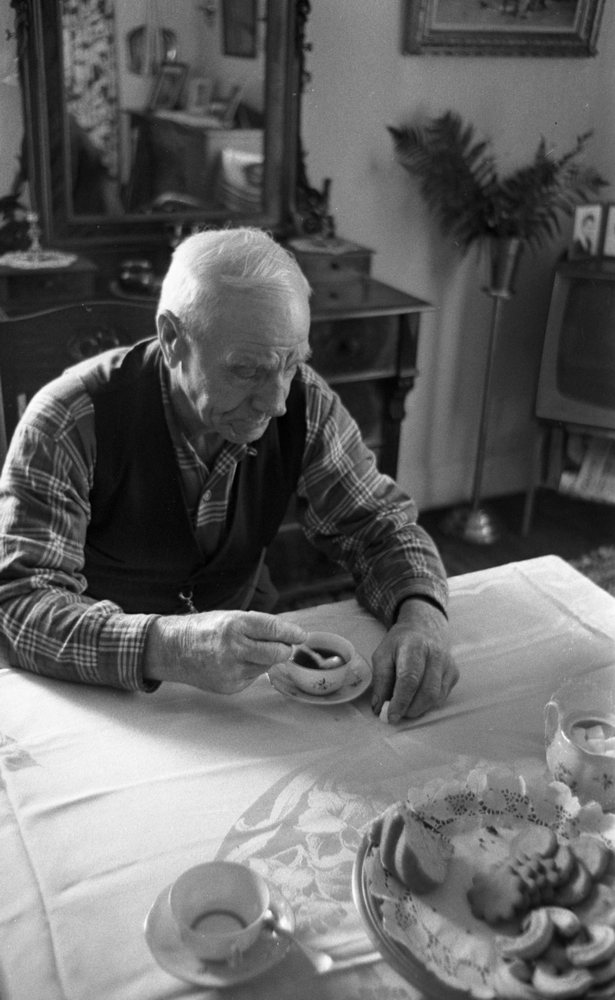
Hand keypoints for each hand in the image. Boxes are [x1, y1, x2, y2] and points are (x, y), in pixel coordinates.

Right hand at [144, 610, 306, 693]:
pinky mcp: (230, 686)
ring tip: (246, 651)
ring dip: (265, 659)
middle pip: (278, 653)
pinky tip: (234, 663)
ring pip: (266, 666)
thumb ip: (258, 626)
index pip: (273, 629)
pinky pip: (252, 678)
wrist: (173, 649)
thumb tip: (288, 635)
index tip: (301, 634)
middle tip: (284, 645)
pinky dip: (250, 670)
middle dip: (285, 649)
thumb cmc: (204, 629)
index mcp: (235, 625)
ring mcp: (232, 670)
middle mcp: (235, 648)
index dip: (292, 632)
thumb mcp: (231, 617)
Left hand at [370, 599, 457, 721]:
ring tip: (404, 705)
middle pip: (427, 692)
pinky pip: (441, 697)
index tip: (390, 716)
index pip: (410, 678)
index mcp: (414, 646)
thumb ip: (381, 680)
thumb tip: (379, 707)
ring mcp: (448, 665)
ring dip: (418, 708)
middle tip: (395, 714)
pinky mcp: (454, 674)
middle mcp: (436, 655)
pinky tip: (416, 696)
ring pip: (436, 698)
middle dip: (410, 709)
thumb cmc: (400, 643)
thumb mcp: (382, 655)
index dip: (400, 701)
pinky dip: (427, 704)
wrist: (424, 628)